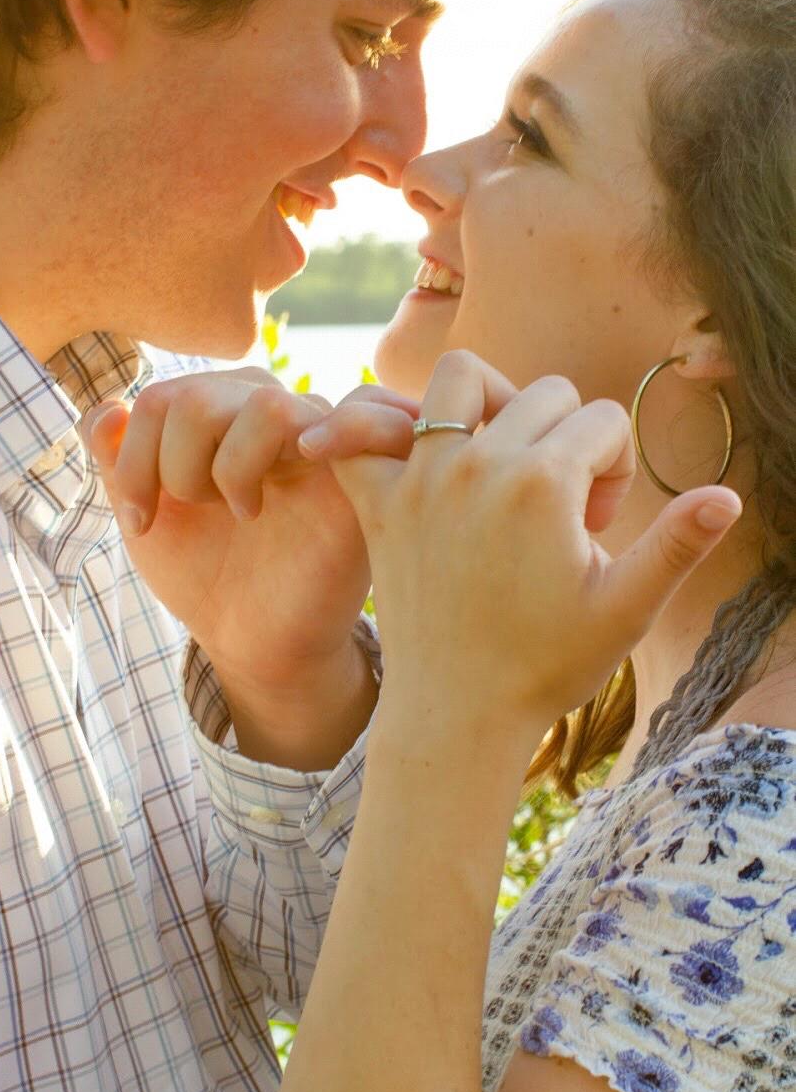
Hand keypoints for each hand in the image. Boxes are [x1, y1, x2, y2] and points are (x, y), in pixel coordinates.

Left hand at [82, 366, 416, 693]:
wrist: (255, 646)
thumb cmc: (210, 577)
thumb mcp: (147, 518)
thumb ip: (117, 460)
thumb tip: (104, 411)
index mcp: (225, 412)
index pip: (163, 395)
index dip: (133, 459)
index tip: (138, 519)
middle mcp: (276, 415)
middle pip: (201, 396)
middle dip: (174, 467)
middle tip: (198, 514)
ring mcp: (324, 442)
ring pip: (266, 404)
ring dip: (230, 467)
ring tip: (241, 512)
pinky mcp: (368, 480)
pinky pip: (377, 416)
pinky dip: (345, 425)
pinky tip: (307, 457)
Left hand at [307, 350, 741, 759]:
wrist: (457, 714)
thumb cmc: (545, 666)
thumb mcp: (624, 609)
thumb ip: (677, 545)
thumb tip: (727, 497)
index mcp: (543, 483)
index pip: (604, 419)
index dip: (615, 467)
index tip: (595, 524)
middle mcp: (478, 464)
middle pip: (545, 393)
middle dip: (568, 436)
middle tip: (558, 507)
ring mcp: (422, 478)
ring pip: (459, 377)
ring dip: (489, 400)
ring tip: (502, 455)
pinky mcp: (380, 502)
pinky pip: (363, 431)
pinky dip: (381, 428)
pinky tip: (418, 460)